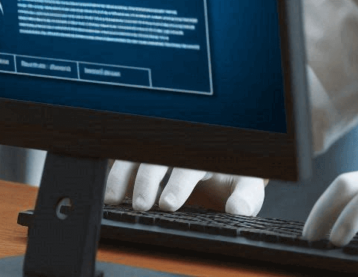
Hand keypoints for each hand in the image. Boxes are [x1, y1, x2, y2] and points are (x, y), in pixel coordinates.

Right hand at [105, 161, 265, 215]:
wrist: (223, 166)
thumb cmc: (233, 176)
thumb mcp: (246, 185)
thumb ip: (246, 198)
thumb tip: (238, 210)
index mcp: (207, 153)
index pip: (191, 164)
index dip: (179, 183)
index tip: (168, 204)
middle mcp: (182, 148)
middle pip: (160, 156)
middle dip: (148, 179)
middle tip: (141, 206)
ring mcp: (162, 150)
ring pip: (138, 154)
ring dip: (124, 175)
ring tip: (115, 200)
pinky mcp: (147, 156)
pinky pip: (127, 159)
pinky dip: (116, 174)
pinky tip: (110, 194)